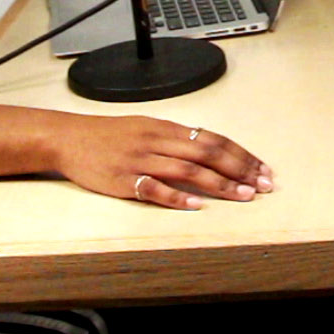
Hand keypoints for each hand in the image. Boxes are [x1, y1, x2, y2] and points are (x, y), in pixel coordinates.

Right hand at [53, 115, 272, 209]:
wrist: (70, 139)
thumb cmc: (110, 136)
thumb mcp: (146, 128)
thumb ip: (176, 140)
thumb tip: (210, 150)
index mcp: (166, 128)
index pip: (213, 139)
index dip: (241, 154)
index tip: (262, 169)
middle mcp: (158, 141)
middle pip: (207, 153)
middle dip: (240, 169)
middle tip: (263, 185)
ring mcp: (141, 161)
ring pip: (187, 170)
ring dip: (219, 184)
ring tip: (243, 196)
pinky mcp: (124, 181)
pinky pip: (154, 189)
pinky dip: (177, 197)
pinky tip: (197, 205)